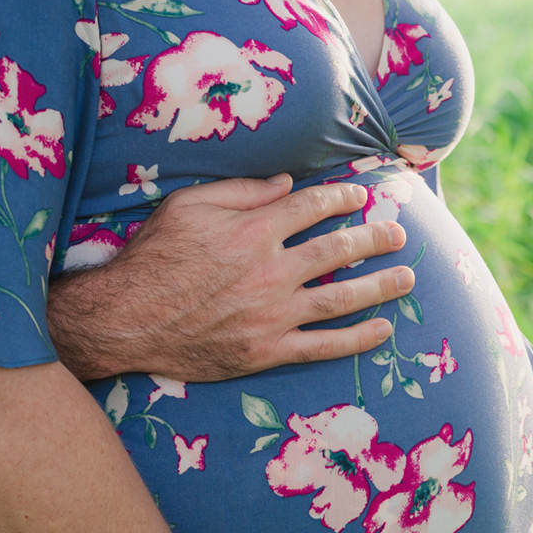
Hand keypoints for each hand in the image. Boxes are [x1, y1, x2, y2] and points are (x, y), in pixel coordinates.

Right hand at [47, 174, 415, 381]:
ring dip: (381, 286)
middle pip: (339, 251)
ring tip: (408, 278)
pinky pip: (324, 346)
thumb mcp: (187, 206)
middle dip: (375, 238)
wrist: (125, 320)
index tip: (362, 197)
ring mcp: (272, 315)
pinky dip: (358, 339)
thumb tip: (288, 182)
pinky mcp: (267, 351)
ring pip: (342, 299)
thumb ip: (242, 191)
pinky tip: (384, 329)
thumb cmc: (153, 257)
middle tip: (399, 234)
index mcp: (253, 230)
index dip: (343, 199)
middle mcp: (270, 271)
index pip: (314, 208)